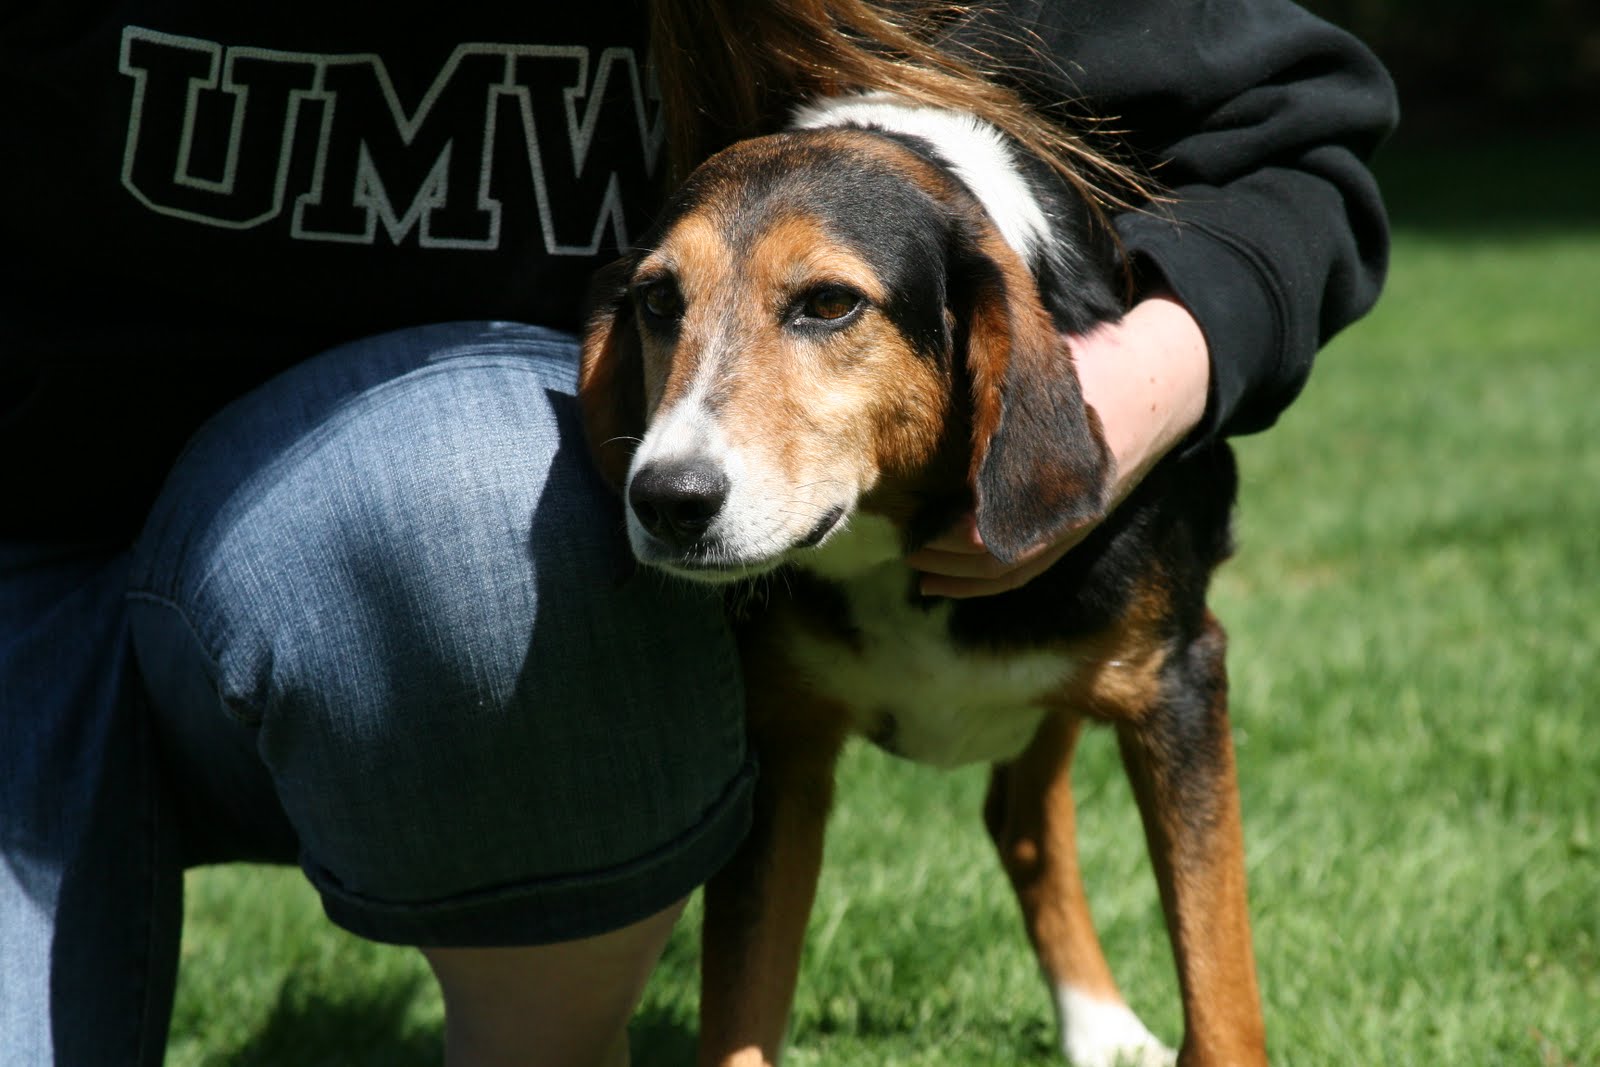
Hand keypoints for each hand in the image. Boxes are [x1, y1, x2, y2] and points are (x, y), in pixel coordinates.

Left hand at [907, 292, 1210, 597]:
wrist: (1164, 381)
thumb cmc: (1096, 365)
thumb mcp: (1042, 370)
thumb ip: (991, 389)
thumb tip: (925, 395)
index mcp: (1056, 475)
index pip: (988, 529)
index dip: (943, 532)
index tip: (907, 517)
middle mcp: (1069, 511)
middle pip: (997, 560)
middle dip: (944, 558)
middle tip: (904, 541)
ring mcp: (1077, 522)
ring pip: (1014, 571)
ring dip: (962, 578)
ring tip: (919, 569)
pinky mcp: (1079, 525)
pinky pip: (1032, 567)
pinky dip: (990, 579)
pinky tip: (955, 576)